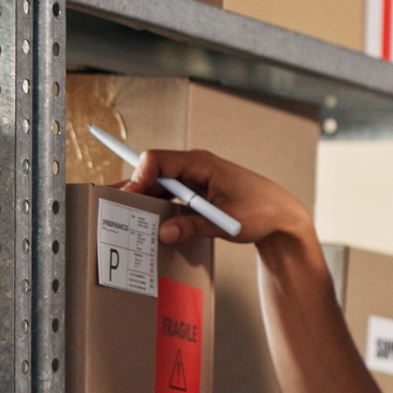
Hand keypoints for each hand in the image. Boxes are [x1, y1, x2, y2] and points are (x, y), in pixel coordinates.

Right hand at [122, 148, 311, 247]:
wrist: (281, 216)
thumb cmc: (261, 212)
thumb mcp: (226, 222)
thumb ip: (194, 227)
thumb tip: (164, 233)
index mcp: (201, 163)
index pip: (157, 159)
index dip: (138, 176)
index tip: (128, 196)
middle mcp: (195, 166)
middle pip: (153, 171)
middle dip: (133, 188)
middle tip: (110, 204)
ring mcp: (195, 178)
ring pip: (159, 184)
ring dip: (143, 198)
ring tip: (119, 213)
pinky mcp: (197, 192)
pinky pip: (170, 195)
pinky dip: (157, 205)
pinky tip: (145, 218)